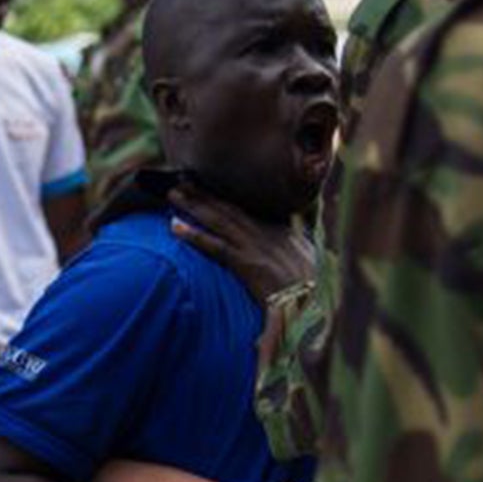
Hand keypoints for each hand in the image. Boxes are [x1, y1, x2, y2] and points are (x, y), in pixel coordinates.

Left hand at [168, 185, 316, 306]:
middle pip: (228, 207)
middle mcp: (263, 231)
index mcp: (278, 229)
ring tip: (173, 194)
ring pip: (218, 219)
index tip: (205, 184)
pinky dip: (193, 234)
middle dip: (203, 192)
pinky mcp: (244, 262)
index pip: (245, 207)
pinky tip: (175, 226)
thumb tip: (296, 228)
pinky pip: (214, 245)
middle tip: (181, 179)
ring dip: (194, 205)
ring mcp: (252, 245)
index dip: (223, 196)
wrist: (308, 302)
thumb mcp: (307, 256)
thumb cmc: (309, 286)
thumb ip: (299, 240)